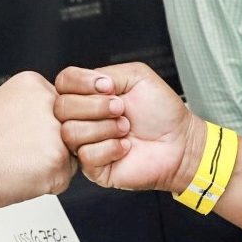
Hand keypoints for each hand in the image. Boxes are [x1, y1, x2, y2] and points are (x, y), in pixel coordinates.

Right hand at [0, 71, 74, 207]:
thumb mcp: (6, 104)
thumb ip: (36, 109)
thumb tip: (62, 123)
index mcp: (36, 84)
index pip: (61, 109)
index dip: (42, 128)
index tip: (19, 134)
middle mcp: (51, 103)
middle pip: (70, 130)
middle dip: (51, 145)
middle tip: (19, 151)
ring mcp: (58, 132)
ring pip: (71, 156)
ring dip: (51, 165)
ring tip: (19, 163)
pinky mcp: (59, 161)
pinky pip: (64, 178)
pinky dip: (46, 184)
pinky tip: (22, 175)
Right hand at [53, 63, 205, 193]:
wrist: (180, 142)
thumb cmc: (162, 112)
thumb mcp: (137, 77)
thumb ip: (108, 73)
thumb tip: (91, 83)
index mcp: (90, 94)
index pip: (64, 81)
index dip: (81, 82)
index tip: (108, 86)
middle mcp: (83, 118)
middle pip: (62, 108)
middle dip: (96, 106)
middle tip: (121, 109)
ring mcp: (86, 143)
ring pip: (71, 132)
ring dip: (105, 128)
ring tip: (125, 128)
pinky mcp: (93, 167)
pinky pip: (86, 156)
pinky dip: (111, 148)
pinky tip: (125, 146)